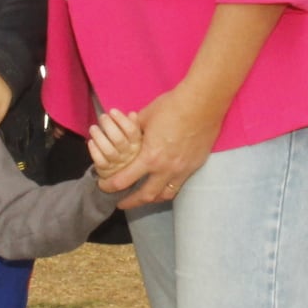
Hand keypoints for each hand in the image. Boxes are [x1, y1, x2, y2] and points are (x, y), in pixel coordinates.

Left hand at [87, 108, 143, 177]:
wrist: (131, 177)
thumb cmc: (133, 152)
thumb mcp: (139, 138)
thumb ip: (135, 126)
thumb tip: (131, 114)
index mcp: (142, 146)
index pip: (132, 131)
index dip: (121, 120)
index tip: (113, 111)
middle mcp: (132, 156)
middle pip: (119, 140)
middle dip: (108, 126)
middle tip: (103, 117)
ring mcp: (120, 165)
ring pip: (109, 151)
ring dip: (99, 137)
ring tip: (93, 128)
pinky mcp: (110, 173)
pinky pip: (101, 162)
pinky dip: (94, 151)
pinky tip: (91, 142)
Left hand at [99, 84, 225, 207]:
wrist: (203, 104)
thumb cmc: (171, 107)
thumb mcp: (145, 117)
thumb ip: (133, 129)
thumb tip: (124, 131)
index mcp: (150, 157)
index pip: (124, 180)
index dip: (110, 186)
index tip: (104, 186)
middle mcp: (166, 169)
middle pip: (146, 196)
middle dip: (131, 202)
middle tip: (121, 203)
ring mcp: (182, 170)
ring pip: (165, 195)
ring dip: (152, 199)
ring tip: (143, 199)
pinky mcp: (194, 166)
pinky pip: (179, 185)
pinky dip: (168, 188)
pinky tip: (163, 185)